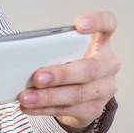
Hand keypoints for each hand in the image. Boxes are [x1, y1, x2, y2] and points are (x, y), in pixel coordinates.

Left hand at [16, 9, 119, 132]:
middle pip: (90, 69)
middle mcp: (108, 65)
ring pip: (78, 94)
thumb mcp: (66, 51)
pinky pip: (69, 110)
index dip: (96, 22)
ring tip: (26, 97)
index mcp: (101, 42)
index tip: (79, 25)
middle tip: (37, 77)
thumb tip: (25, 55)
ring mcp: (104, 89)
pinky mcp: (94, 109)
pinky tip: (30, 107)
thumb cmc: (70, 62)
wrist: (82, 94)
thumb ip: (54, 49)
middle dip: (62, 74)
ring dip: (49, 97)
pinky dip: (46, 109)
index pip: (108, 24)